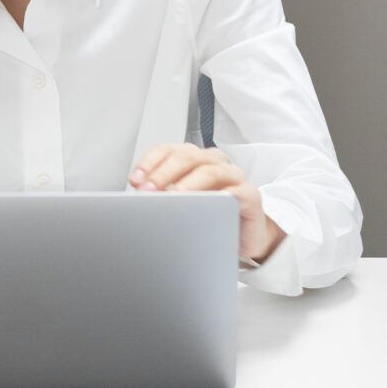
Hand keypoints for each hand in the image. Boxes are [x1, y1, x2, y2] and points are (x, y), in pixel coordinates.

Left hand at [130, 143, 283, 265]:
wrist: (242, 237)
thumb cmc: (209, 216)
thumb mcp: (180, 205)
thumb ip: (162, 196)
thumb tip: (136, 200)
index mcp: (193, 159)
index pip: (168, 150)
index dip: (149, 162)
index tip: (135, 180)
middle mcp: (213, 162)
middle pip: (186, 157)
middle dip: (163, 173)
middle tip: (148, 191)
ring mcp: (233, 176)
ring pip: (209, 171)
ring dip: (188, 184)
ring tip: (173, 198)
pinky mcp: (250, 195)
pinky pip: (238, 191)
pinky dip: (223, 196)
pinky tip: (210, 205)